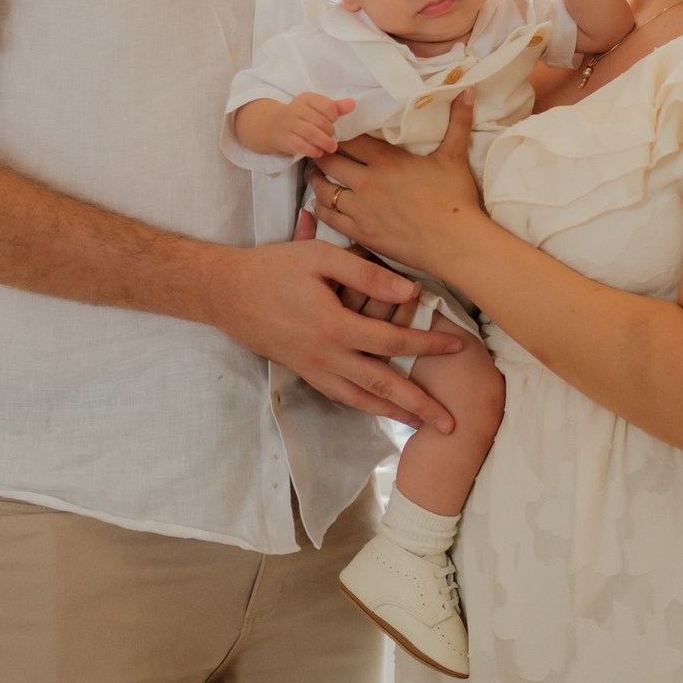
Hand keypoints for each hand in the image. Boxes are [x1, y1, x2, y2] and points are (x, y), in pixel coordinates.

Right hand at [208, 233, 460, 431]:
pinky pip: (339, 395)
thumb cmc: (273, 268)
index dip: (427, 343)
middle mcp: (326, 356)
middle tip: (450, 422)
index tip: (457, 346)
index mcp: (334, 326)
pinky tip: (377, 408)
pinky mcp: (302, 372)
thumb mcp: (319, 257)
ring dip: (393, 413)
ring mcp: (312, 369)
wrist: (225, 292)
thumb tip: (409, 291)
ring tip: (420, 426)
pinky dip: (362, 406)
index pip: (392, 340)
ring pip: (360, 399)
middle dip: (419, 404)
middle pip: (382, 385)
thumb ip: (366, 273)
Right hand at [270, 91, 355, 156]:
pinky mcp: (284, 138)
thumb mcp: (316, 109)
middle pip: (321, 121)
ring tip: (331, 147)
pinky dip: (313, 151)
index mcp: (306, 98)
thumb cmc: (301, 117)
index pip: (327, 105)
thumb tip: (353, 103)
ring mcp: (289, 124)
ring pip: (312, 133)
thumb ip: (336, 107)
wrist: (273, 126)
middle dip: (330, 132)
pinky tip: (318, 152)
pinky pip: (302, 146)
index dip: (334, 116)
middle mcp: (296, 108)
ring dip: (325, 143)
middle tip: (330, 137)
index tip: (332, 122)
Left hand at [310, 89, 482, 276]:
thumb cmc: (456, 200)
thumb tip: (468, 90)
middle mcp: (368, 182)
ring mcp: (361, 210)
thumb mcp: (455, 156)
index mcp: (387, 160)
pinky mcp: (361, 233)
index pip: (349, 139)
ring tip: (320, 175)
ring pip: (323, 190)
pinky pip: (328, 218)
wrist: (456, 244)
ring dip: (318, 180)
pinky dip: (321, 208)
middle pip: (329, 160)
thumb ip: (458, 121)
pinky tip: (323, 203)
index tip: (337, 131)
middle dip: (323, 153)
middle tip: (323, 151)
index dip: (339, 133)